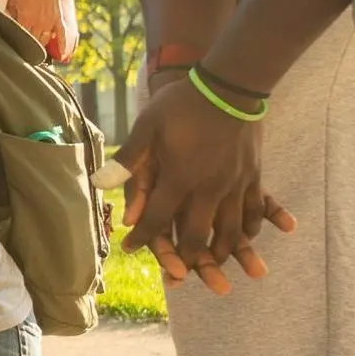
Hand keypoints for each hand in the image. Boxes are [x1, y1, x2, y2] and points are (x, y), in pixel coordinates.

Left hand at [6, 0, 62, 52]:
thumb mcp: (12, 2)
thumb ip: (10, 16)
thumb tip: (7, 27)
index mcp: (24, 20)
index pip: (21, 39)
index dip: (18, 48)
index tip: (15, 55)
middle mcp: (38, 23)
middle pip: (33, 43)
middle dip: (29, 51)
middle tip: (26, 57)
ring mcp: (49, 22)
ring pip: (45, 41)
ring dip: (41, 48)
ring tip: (38, 56)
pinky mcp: (58, 19)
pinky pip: (62, 35)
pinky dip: (62, 46)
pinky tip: (62, 56)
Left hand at [115, 77, 293, 293]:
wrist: (230, 84)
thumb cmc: (182, 103)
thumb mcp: (147, 126)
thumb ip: (128, 159)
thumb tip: (100, 184)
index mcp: (180, 177)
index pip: (156, 218)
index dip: (141, 238)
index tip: (130, 249)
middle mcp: (209, 188)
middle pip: (197, 235)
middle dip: (186, 257)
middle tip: (178, 270)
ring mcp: (235, 183)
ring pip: (231, 230)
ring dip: (220, 250)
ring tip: (213, 261)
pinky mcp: (254, 175)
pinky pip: (254, 211)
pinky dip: (249, 228)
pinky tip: (246, 236)